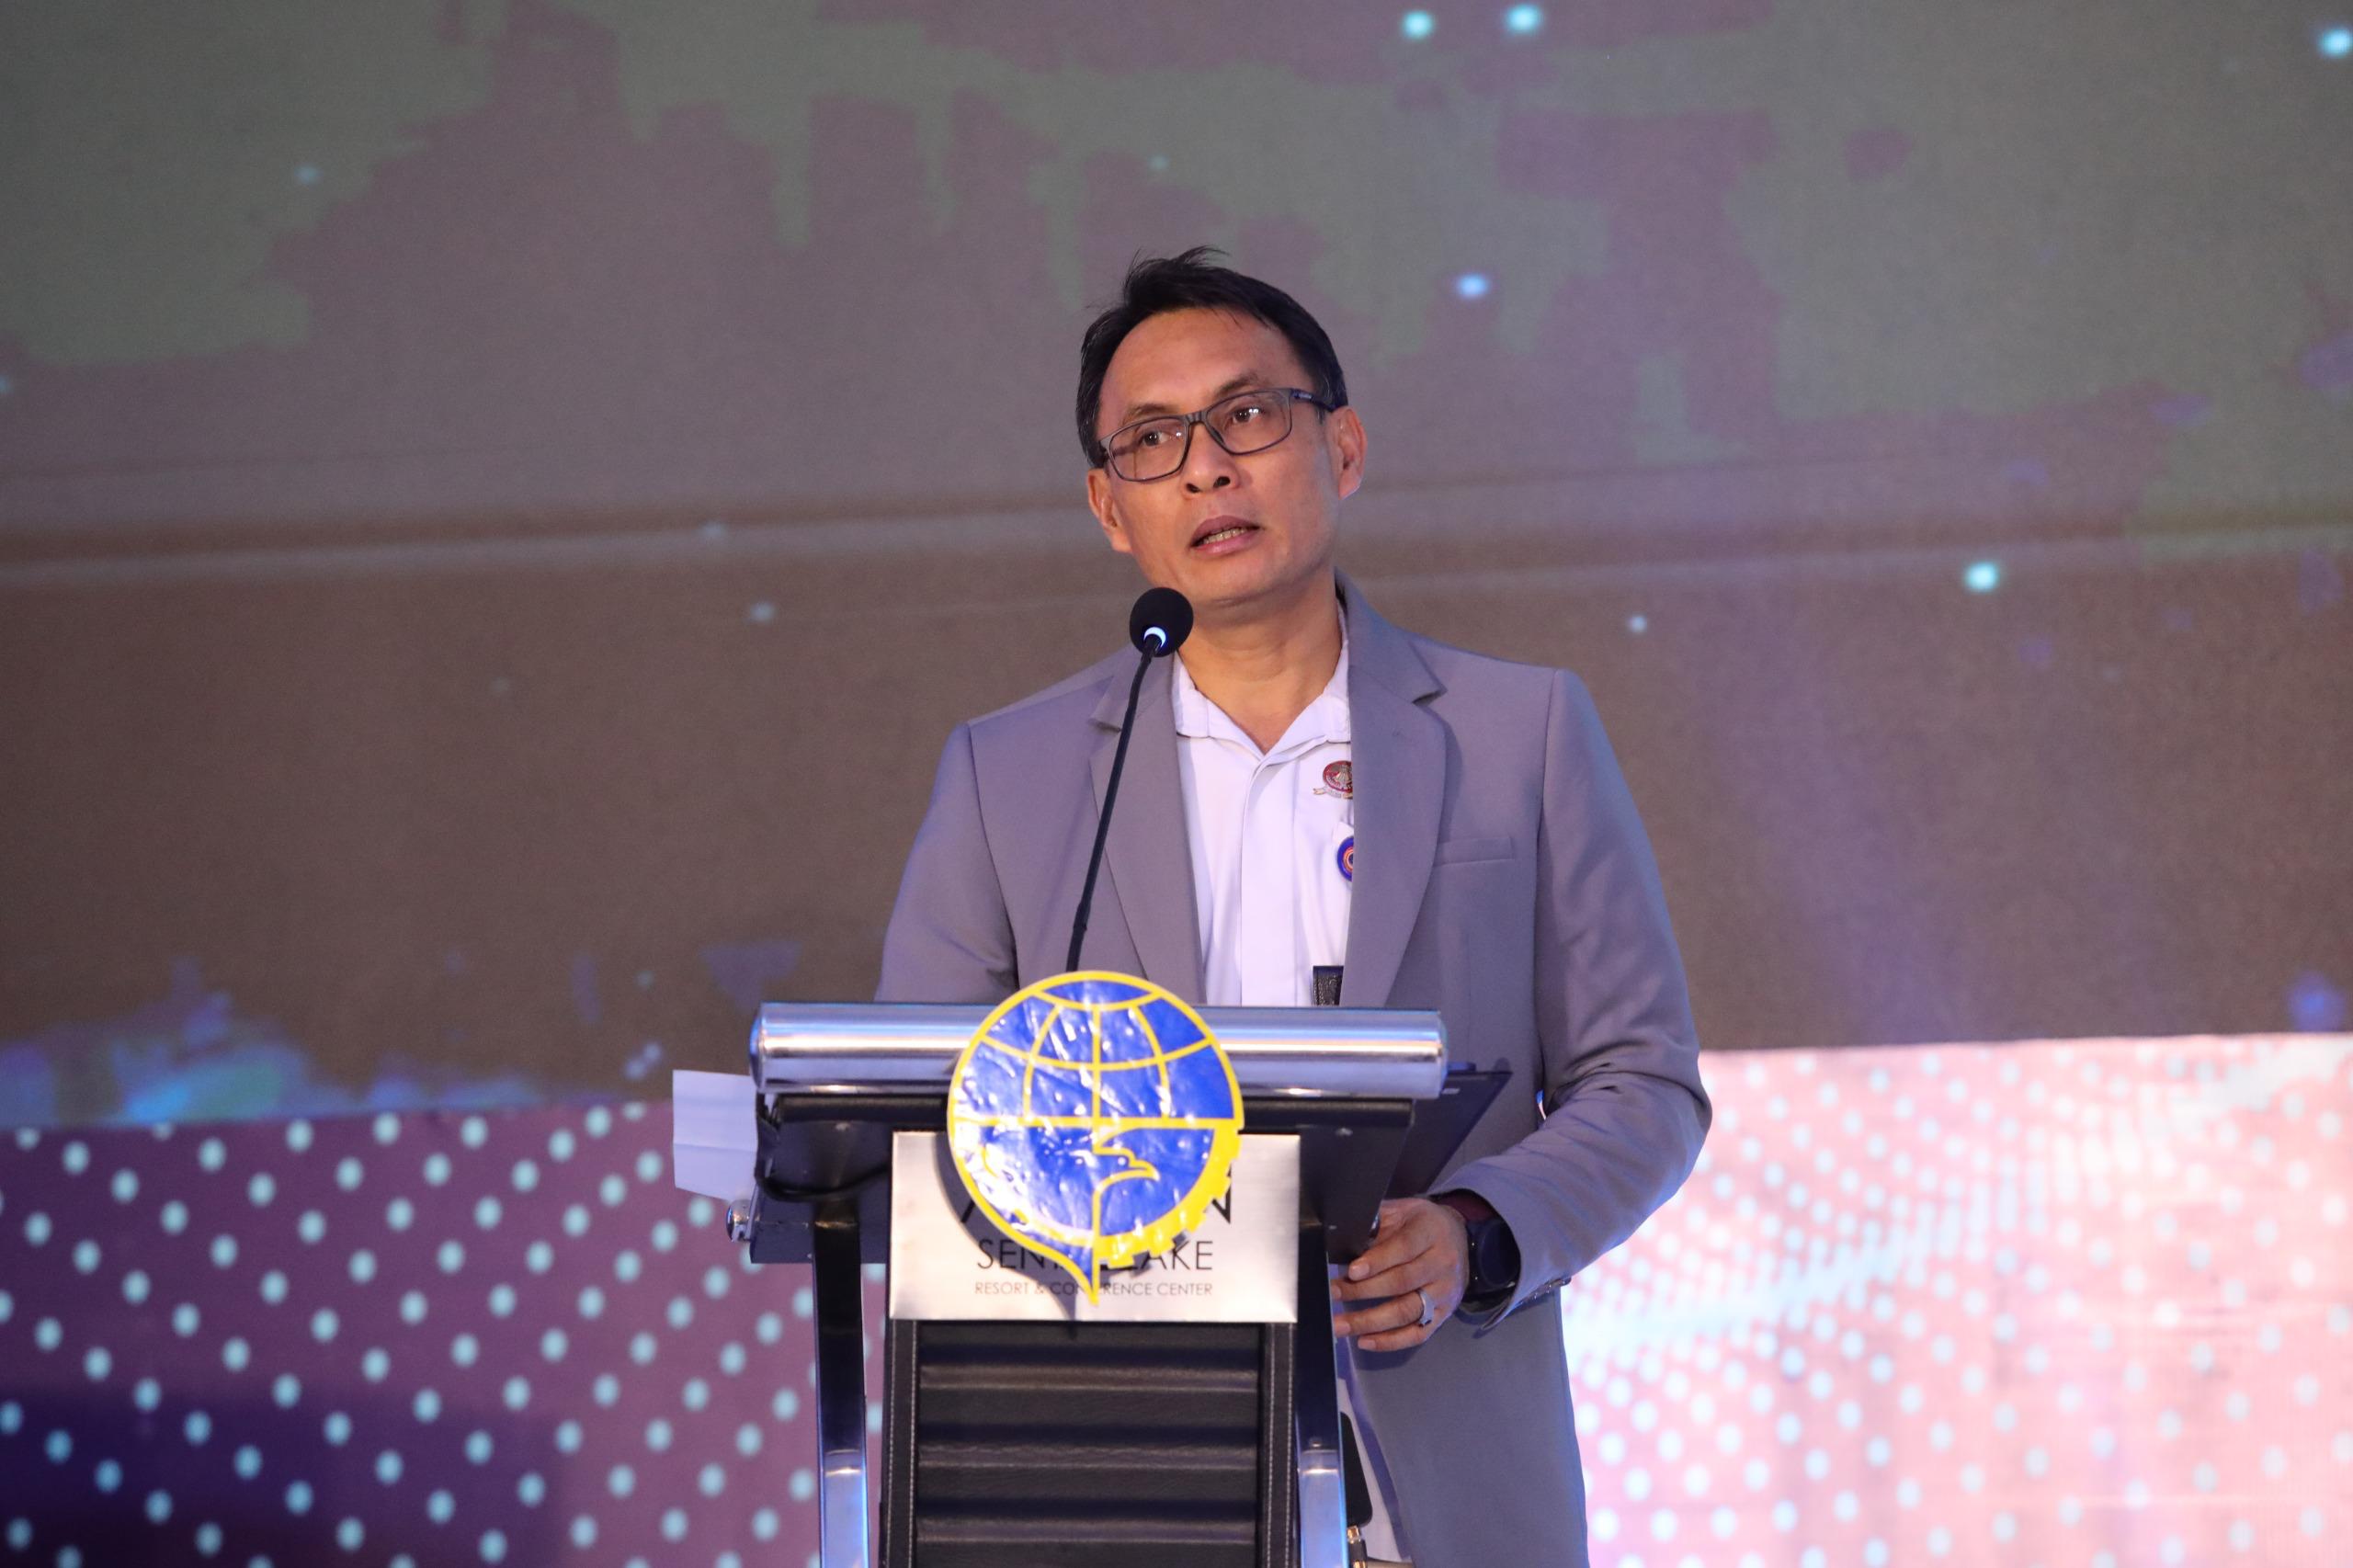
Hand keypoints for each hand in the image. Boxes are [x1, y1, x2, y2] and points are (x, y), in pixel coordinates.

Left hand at [1331, 1197, 1469, 1351]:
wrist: (1459, 1238)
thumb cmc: (1421, 1224)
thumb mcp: (1402, 1211)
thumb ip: (1377, 1221)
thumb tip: (1344, 1237)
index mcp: (1431, 1232)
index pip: (1404, 1248)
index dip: (1377, 1261)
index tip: (1351, 1272)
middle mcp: (1443, 1264)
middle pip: (1403, 1282)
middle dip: (1364, 1291)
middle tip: (1334, 1294)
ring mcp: (1445, 1292)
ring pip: (1408, 1311)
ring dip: (1371, 1322)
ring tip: (1341, 1325)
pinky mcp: (1444, 1314)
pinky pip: (1418, 1334)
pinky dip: (1390, 1341)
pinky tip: (1365, 1341)